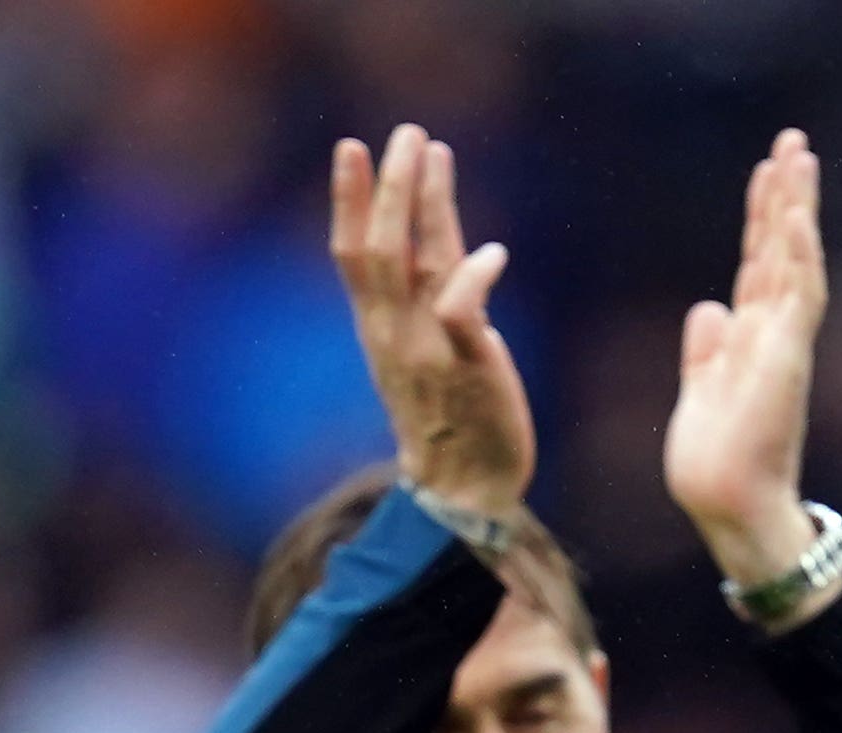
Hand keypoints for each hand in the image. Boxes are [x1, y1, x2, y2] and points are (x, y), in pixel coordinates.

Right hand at [328, 123, 534, 517]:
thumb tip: (445, 243)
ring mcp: (427, 351)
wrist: (461, 490)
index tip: (351, 148)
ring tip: (435, 153)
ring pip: (415, 266)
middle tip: (405, 133)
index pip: (352, 255)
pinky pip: (463, 315)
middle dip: (389, 186)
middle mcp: (395, 334)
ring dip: (424, 206)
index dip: (349, 200)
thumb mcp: (428, 348)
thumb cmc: (450, 418)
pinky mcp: (467, 370)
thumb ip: (433, 296)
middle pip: (379, 248)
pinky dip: (474, 278)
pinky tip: (492, 251)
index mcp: (379, 329)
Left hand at [665, 131, 829, 596]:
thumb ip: (705, 351)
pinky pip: (799, 300)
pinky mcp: (787, 363)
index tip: (765, 172)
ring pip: (796, 262)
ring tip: (799, 158)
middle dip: (786, 196)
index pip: (759, 264)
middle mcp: (774, 335)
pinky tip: (797, 221)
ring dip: (797, 210)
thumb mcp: (699, 393)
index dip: (761, 218)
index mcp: (751, 340)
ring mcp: (784, 346)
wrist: (728, 509)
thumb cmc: (715, 465)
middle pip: (781, 250)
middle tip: (792, 142)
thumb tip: (708, 306)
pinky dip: (798, 259)